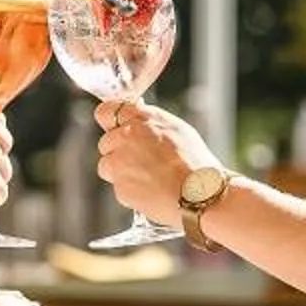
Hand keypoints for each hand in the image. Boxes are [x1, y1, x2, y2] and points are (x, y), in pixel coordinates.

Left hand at [94, 99, 216, 224]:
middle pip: (105, 142)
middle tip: (141, 161)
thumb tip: (137, 118)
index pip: (106, 112)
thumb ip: (151, 121)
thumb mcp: (178, 128)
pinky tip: (150, 190)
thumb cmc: (195, 163)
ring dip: (119, 171)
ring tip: (146, 177)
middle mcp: (126, 138)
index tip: (114, 129)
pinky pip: (117, 187)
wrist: (199, 194)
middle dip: (117, 151)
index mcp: (140, 119)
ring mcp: (120, 164)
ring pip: (106, 166)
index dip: (109, 122)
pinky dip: (129, 190)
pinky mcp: (120, 187)